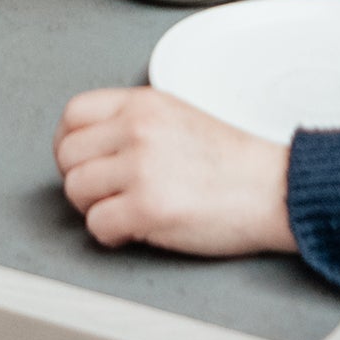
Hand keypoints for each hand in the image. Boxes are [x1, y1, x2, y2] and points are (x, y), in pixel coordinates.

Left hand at [54, 88, 294, 255]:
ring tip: (125, 211)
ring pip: (76, 191)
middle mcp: (138, 130)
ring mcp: (142, 168)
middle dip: (82, 180)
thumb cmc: (233, 162)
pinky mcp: (148, 208)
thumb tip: (91, 146)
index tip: (81, 161)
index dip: (69, 143)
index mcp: (143, 104)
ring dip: (95, 209)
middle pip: (67, 156)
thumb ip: (133, 123)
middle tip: (108, 193)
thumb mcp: (177, 116)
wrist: (272, 189)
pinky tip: (135, 229)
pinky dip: (112, 235)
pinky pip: (97, 225)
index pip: (73, 114)